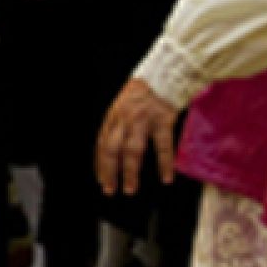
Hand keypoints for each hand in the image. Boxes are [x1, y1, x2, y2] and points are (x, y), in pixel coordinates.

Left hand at [96, 78, 179, 195]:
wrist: (162, 77)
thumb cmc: (142, 95)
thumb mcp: (121, 108)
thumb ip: (116, 127)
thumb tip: (111, 152)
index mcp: (113, 118)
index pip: (102, 144)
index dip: (100, 164)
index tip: (101, 180)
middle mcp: (124, 120)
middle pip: (112, 149)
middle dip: (109, 171)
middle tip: (110, 190)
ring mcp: (143, 120)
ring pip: (133, 150)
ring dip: (130, 172)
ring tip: (130, 188)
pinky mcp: (162, 121)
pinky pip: (163, 146)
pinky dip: (165, 163)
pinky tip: (166, 177)